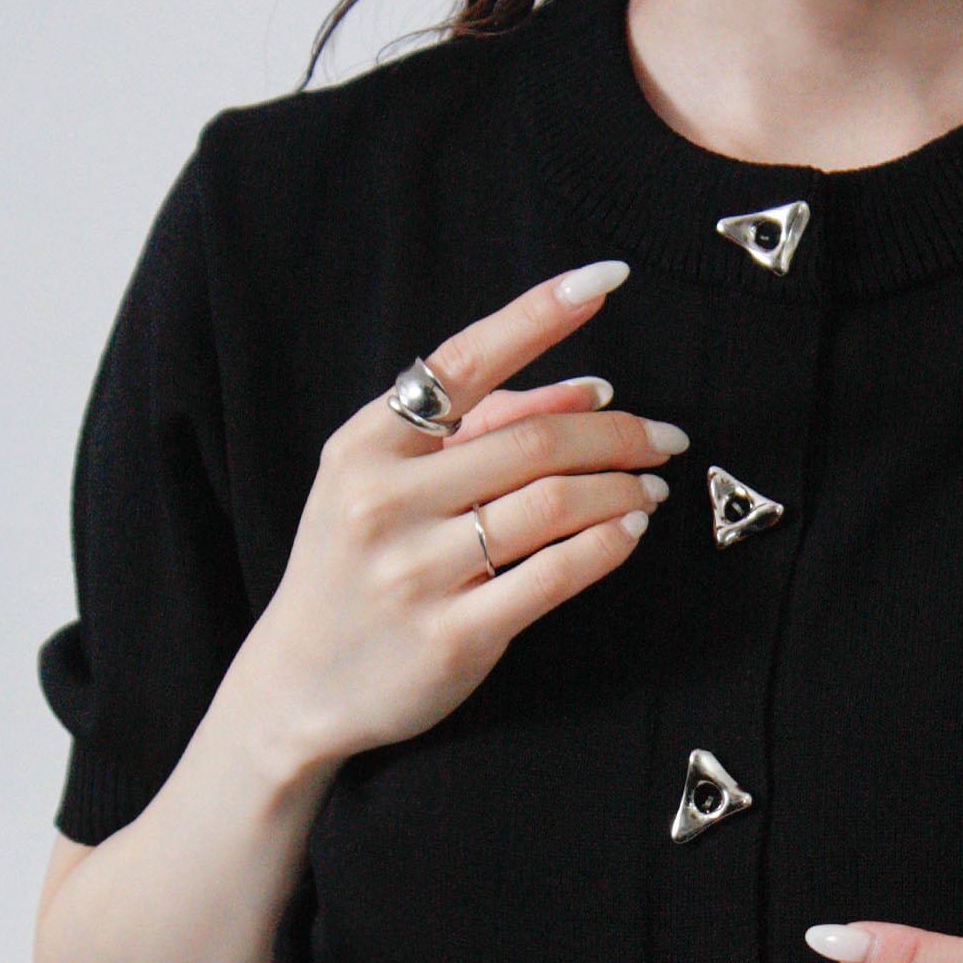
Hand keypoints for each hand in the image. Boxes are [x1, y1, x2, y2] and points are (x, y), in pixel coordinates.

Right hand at [247, 260, 689, 765]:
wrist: (298, 684)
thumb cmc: (353, 569)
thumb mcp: (384, 483)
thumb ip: (476, 430)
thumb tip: (586, 387)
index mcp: (368, 446)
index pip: (465, 360)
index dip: (541, 313)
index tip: (605, 278)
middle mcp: (386, 500)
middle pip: (532, 442)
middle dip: (616, 433)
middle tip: (664, 438)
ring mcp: (417, 571)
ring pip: (551, 505)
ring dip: (621, 489)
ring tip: (651, 487)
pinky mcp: (452, 636)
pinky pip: (553, 578)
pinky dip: (605, 547)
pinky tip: (630, 533)